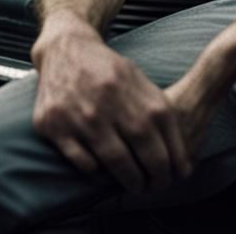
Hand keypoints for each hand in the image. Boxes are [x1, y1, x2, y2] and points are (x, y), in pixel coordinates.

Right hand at [31, 12, 192, 192]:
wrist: (66, 49)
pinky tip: (103, 172)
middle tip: (157, 185)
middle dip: (155, 176)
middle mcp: (110, 102)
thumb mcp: (138, 79)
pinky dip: (95, 171)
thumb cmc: (108, 70)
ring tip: (136, 186)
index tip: (179, 174)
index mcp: (134, 90)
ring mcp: (81, 116)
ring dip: (129, 180)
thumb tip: (180, 153)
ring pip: (114, 162)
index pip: (163, 135)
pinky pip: (81, 162)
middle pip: (142, 152)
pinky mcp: (54, 126)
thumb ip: (157, 109)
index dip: (174, 160)